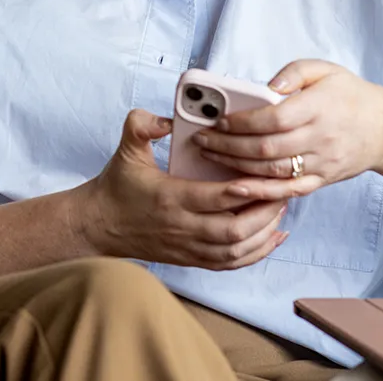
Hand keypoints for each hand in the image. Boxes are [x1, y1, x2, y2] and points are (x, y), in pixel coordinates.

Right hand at [73, 109, 289, 269]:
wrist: (99, 225)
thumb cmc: (117, 186)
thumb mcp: (126, 150)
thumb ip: (141, 125)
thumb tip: (166, 118)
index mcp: (170, 198)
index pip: (217, 198)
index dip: (248, 189)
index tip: (269, 176)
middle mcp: (182, 227)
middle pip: (234, 230)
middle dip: (265, 212)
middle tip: (283, 190)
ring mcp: (188, 247)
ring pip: (236, 250)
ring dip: (264, 232)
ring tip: (281, 209)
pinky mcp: (191, 258)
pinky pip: (230, 263)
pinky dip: (256, 252)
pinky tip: (273, 236)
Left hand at [193, 60, 382, 200]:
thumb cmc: (350, 96)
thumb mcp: (326, 70)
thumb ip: (294, 72)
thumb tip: (267, 85)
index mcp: (318, 107)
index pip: (274, 118)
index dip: (242, 122)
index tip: (218, 119)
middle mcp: (320, 138)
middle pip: (266, 148)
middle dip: (228, 145)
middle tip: (201, 139)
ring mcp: (321, 163)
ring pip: (272, 172)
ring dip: (236, 166)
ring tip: (210, 156)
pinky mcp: (321, 180)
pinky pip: (288, 192)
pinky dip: (260, 193)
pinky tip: (236, 188)